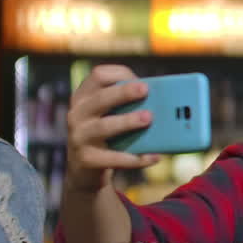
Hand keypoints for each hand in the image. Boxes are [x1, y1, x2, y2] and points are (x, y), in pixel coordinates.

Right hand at [65, 64, 160, 193]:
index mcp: (84, 96)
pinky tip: (153, 157)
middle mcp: (77, 114)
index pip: (98, 75)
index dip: (120, 74)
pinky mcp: (86, 159)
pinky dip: (135, 159)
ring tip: (149, 118)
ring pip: (103, 126)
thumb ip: (129, 105)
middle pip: (100, 98)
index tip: (141, 80)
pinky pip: (112, 158)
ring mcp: (79, 137)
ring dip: (127, 121)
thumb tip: (165, 102)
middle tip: (145, 90)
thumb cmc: (107, 134)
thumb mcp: (110, 114)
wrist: (84, 168)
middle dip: (123, 93)